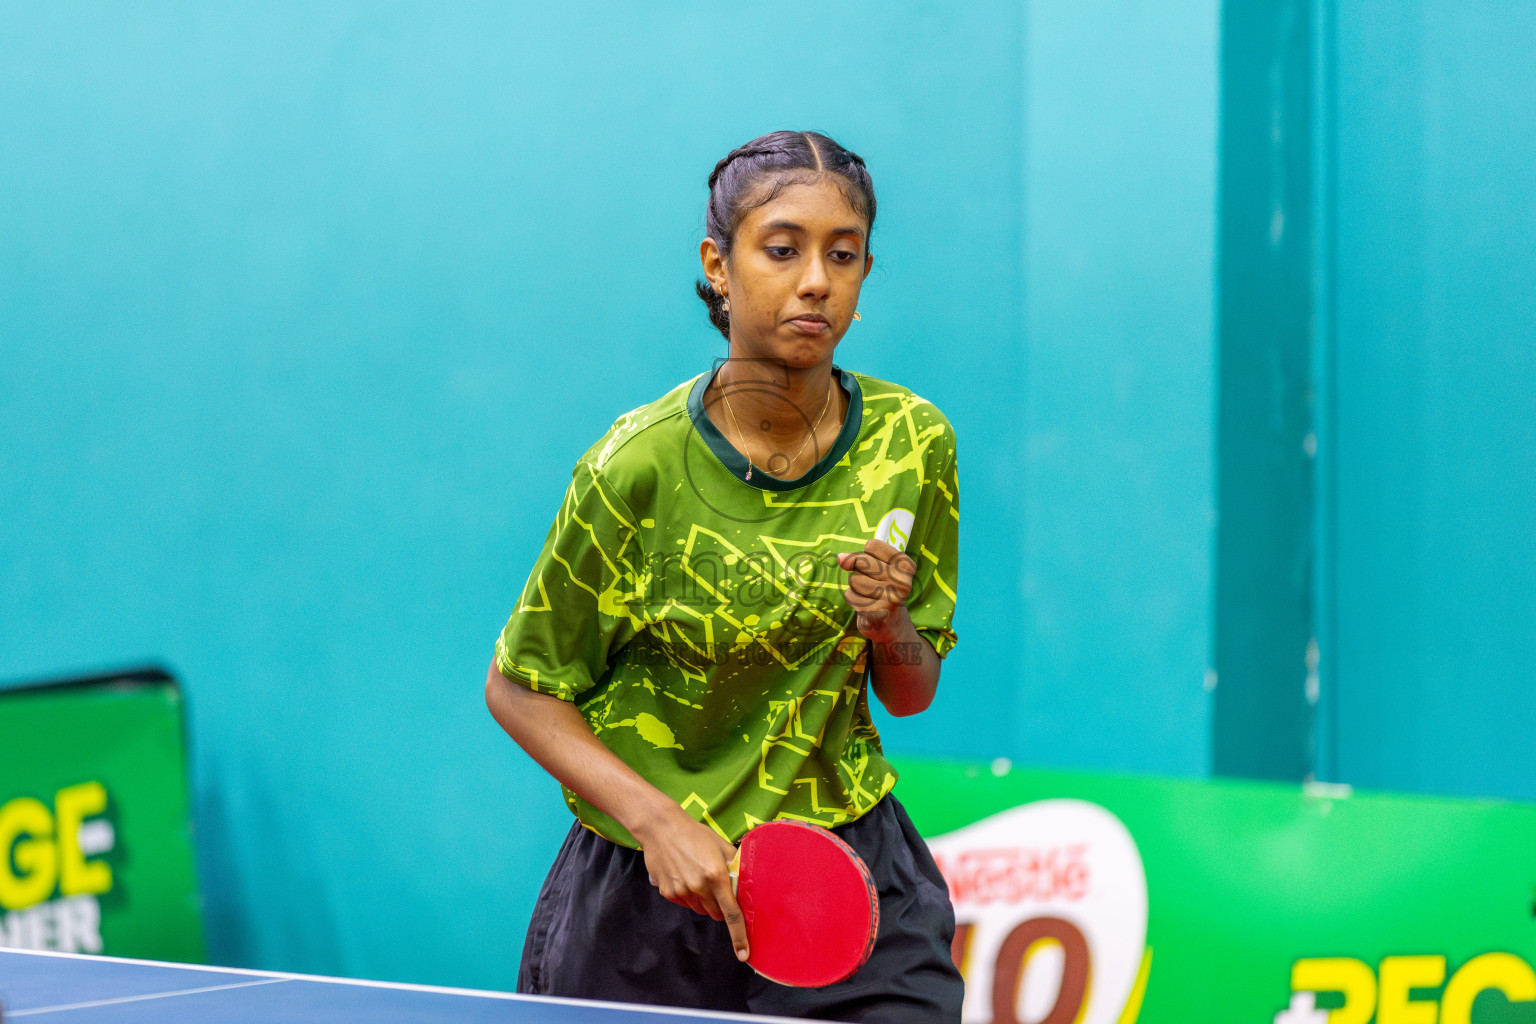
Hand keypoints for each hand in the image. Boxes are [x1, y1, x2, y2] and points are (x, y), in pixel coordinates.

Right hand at [635, 809, 748, 960]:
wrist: (661, 828)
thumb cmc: (694, 834)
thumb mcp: (721, 845)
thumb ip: (735, 865)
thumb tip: (746, 881)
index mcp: (716, 876)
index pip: (732, 913)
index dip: (739, 936)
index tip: (744, 954)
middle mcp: (698, 888)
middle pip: (716, 914)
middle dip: (721, 907)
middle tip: (718, 887)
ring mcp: (681, 892)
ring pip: (700, 910)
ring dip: (704, 901)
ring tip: (698, 875)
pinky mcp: (668, 892)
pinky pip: (685, 903)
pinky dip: (689, 895)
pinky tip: (684, 875)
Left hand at [837, 539, 916, 639]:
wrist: (894, 626)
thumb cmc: (884, 591)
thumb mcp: (878, 568)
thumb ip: (859, 557)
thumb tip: (840, 558)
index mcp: (906, 566)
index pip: (872, 545)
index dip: (867, 556)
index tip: (878, 570)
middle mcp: (902, 582)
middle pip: (861, 562)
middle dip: (859, 572)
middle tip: (874, 586)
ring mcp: (891, 599)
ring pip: (853, 579)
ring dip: (856, 588)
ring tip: (871, 598)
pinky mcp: (877, 614)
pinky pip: (850, 596)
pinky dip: (854, 602)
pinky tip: (868, 609)